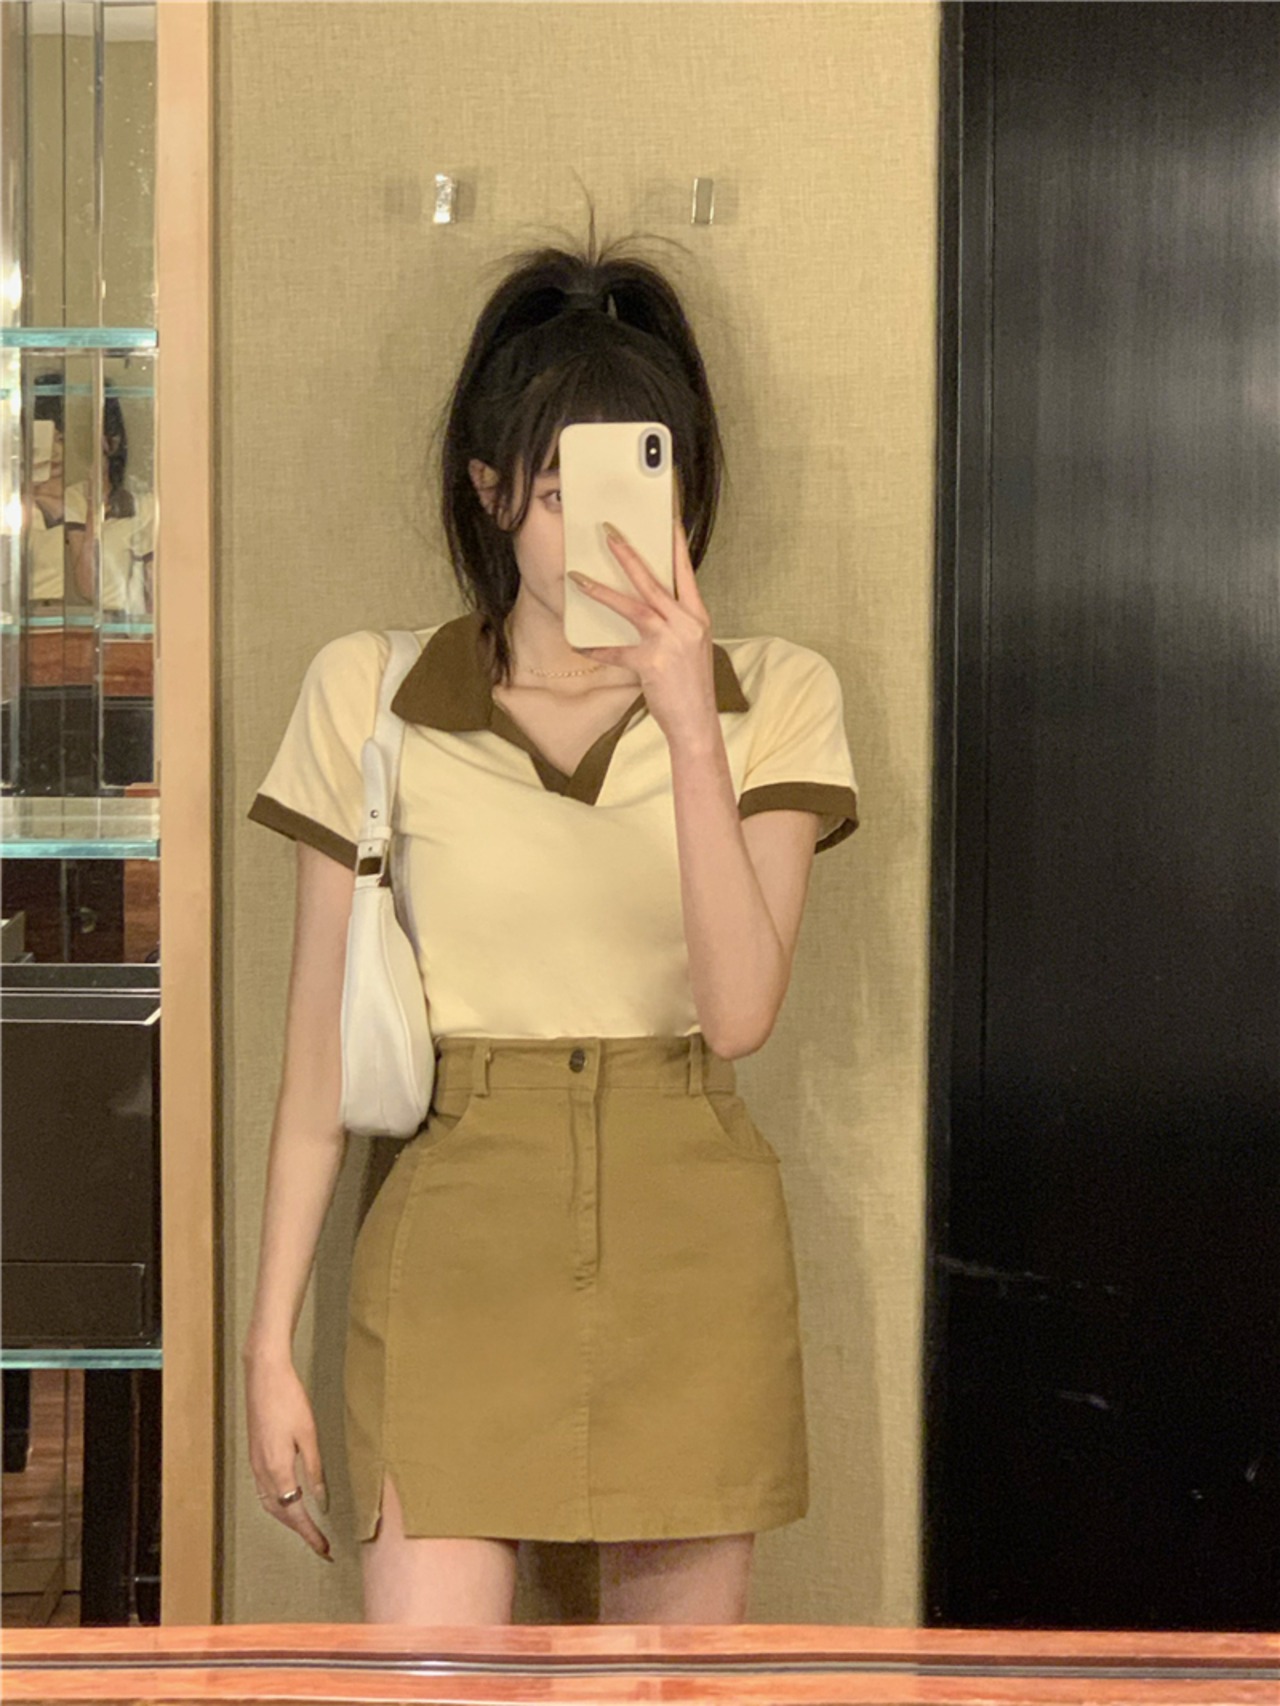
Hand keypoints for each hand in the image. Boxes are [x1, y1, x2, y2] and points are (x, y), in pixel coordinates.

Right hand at [243, 1349, 332, 1560]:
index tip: (324, 1550)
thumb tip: (322, 1501)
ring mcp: (255, 1464)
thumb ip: (314, 1470)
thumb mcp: (309, 1435)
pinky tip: (289, 1502)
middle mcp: (262, 1472)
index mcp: (278, 1469)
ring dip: (288, 1520)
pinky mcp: (254, 1456)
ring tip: (308, 1529)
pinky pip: (264, 1492)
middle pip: (281, 1514)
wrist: (264, 1376)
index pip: (296, 1513)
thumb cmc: (289, 1400)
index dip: (310, 1535)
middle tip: (321, 1544)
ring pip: (270, 1505)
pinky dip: (278, 1505)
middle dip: (301, 1532)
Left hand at [568, 518, 719, 748]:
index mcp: (697, 616)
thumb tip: (647, 605)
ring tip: (579, 578)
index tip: (666, 519)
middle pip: (653, 581)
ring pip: (633, 607)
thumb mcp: (691, 647)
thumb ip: (674, 623)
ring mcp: (670, 642)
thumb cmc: (691, 686)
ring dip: (603, 590)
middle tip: (608, 533)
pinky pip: (616, 652)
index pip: (685, 571)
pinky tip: (579, 645)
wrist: (696, 723)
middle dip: (629, 554)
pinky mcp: (652, 663)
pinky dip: (596, 649)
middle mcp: (686, 624)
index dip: (676, 544)